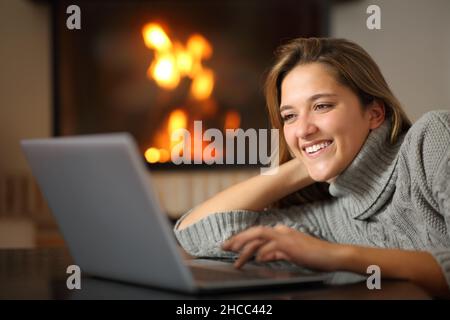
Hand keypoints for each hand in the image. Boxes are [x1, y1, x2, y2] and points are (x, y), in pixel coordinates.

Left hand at [222, 225, 339, 270]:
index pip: (257, 232)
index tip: (230, 245)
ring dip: (246, 249)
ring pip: (260, 238)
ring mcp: (287, 237)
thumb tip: (262, 256)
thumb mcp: (291, 254)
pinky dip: (264, 253)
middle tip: (225, 248)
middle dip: (238, 239)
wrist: (333, 255)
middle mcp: (282, 231)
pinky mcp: (292, 246)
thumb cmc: (314, 256)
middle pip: (255, 232)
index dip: (242, 238)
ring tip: (236, 259)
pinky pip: (273, 247)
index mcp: (281, 231)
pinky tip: (257, 260)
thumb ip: (276, 253)